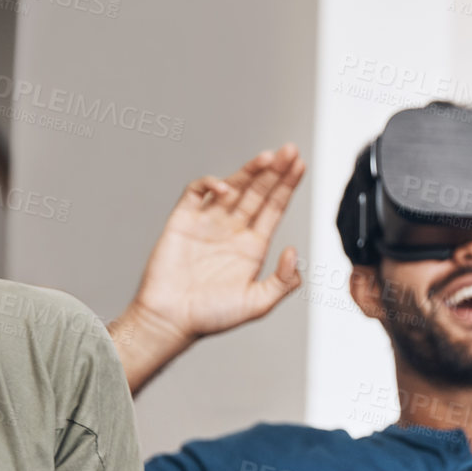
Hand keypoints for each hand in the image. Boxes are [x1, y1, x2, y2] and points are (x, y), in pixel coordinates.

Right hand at [127, 144, 307, 345]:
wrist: (170, 320)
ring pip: (232, 188)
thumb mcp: (258, 303)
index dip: (287, 186)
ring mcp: (208, 223)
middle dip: (275, 171)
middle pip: (258, 192)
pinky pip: (197, 193)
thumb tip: (295, 252)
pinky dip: (210, 185)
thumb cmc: (211, 316)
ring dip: (249, 171)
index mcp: (253, 246)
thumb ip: (284, 281)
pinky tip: (226, 189)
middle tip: (290, 151)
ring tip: (268, 157)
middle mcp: (232, 231)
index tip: (300, 166)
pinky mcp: (182, 221)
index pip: (274, 207)